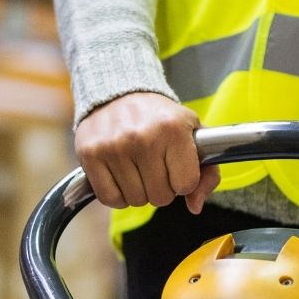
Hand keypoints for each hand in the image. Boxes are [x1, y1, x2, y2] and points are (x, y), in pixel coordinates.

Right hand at [74, 92, 220, 213]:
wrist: (118, 92)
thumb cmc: (160, 118)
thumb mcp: (193, 135)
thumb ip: (207, 173)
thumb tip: (195, 206)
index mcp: (173, 129)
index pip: (186, 185)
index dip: (183, 180)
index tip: (176, 165)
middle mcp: (143, 137)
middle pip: (161, 197)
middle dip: (161, 187)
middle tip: (155, 165)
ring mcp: (114, 147)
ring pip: (136, 200)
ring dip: (139, 191)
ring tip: (137, 167)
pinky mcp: (91, 154)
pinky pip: (110, 199)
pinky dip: (117, 195)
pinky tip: (121, 175)